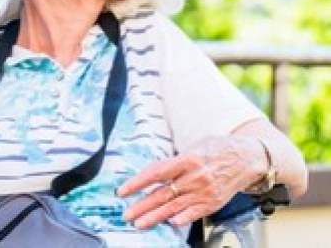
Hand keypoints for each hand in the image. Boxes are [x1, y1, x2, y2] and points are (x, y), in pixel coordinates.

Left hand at [117, 135, 264, 228]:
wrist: (248, 157)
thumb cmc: (217, 149)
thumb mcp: (193, 147)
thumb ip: (174, 162)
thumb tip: (152, 173)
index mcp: (188, 159)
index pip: (156, 173)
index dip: (137, 183)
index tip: (123, 191)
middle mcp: (196, 177)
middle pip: (163, 194)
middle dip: (142, 206)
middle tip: (127, 214)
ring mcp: (205, 192)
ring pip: (175, 207)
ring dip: (155, 217)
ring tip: (140, 223)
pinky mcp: (213, 203)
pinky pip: (194, 213)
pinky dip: (182, 218)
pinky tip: (170, 223)